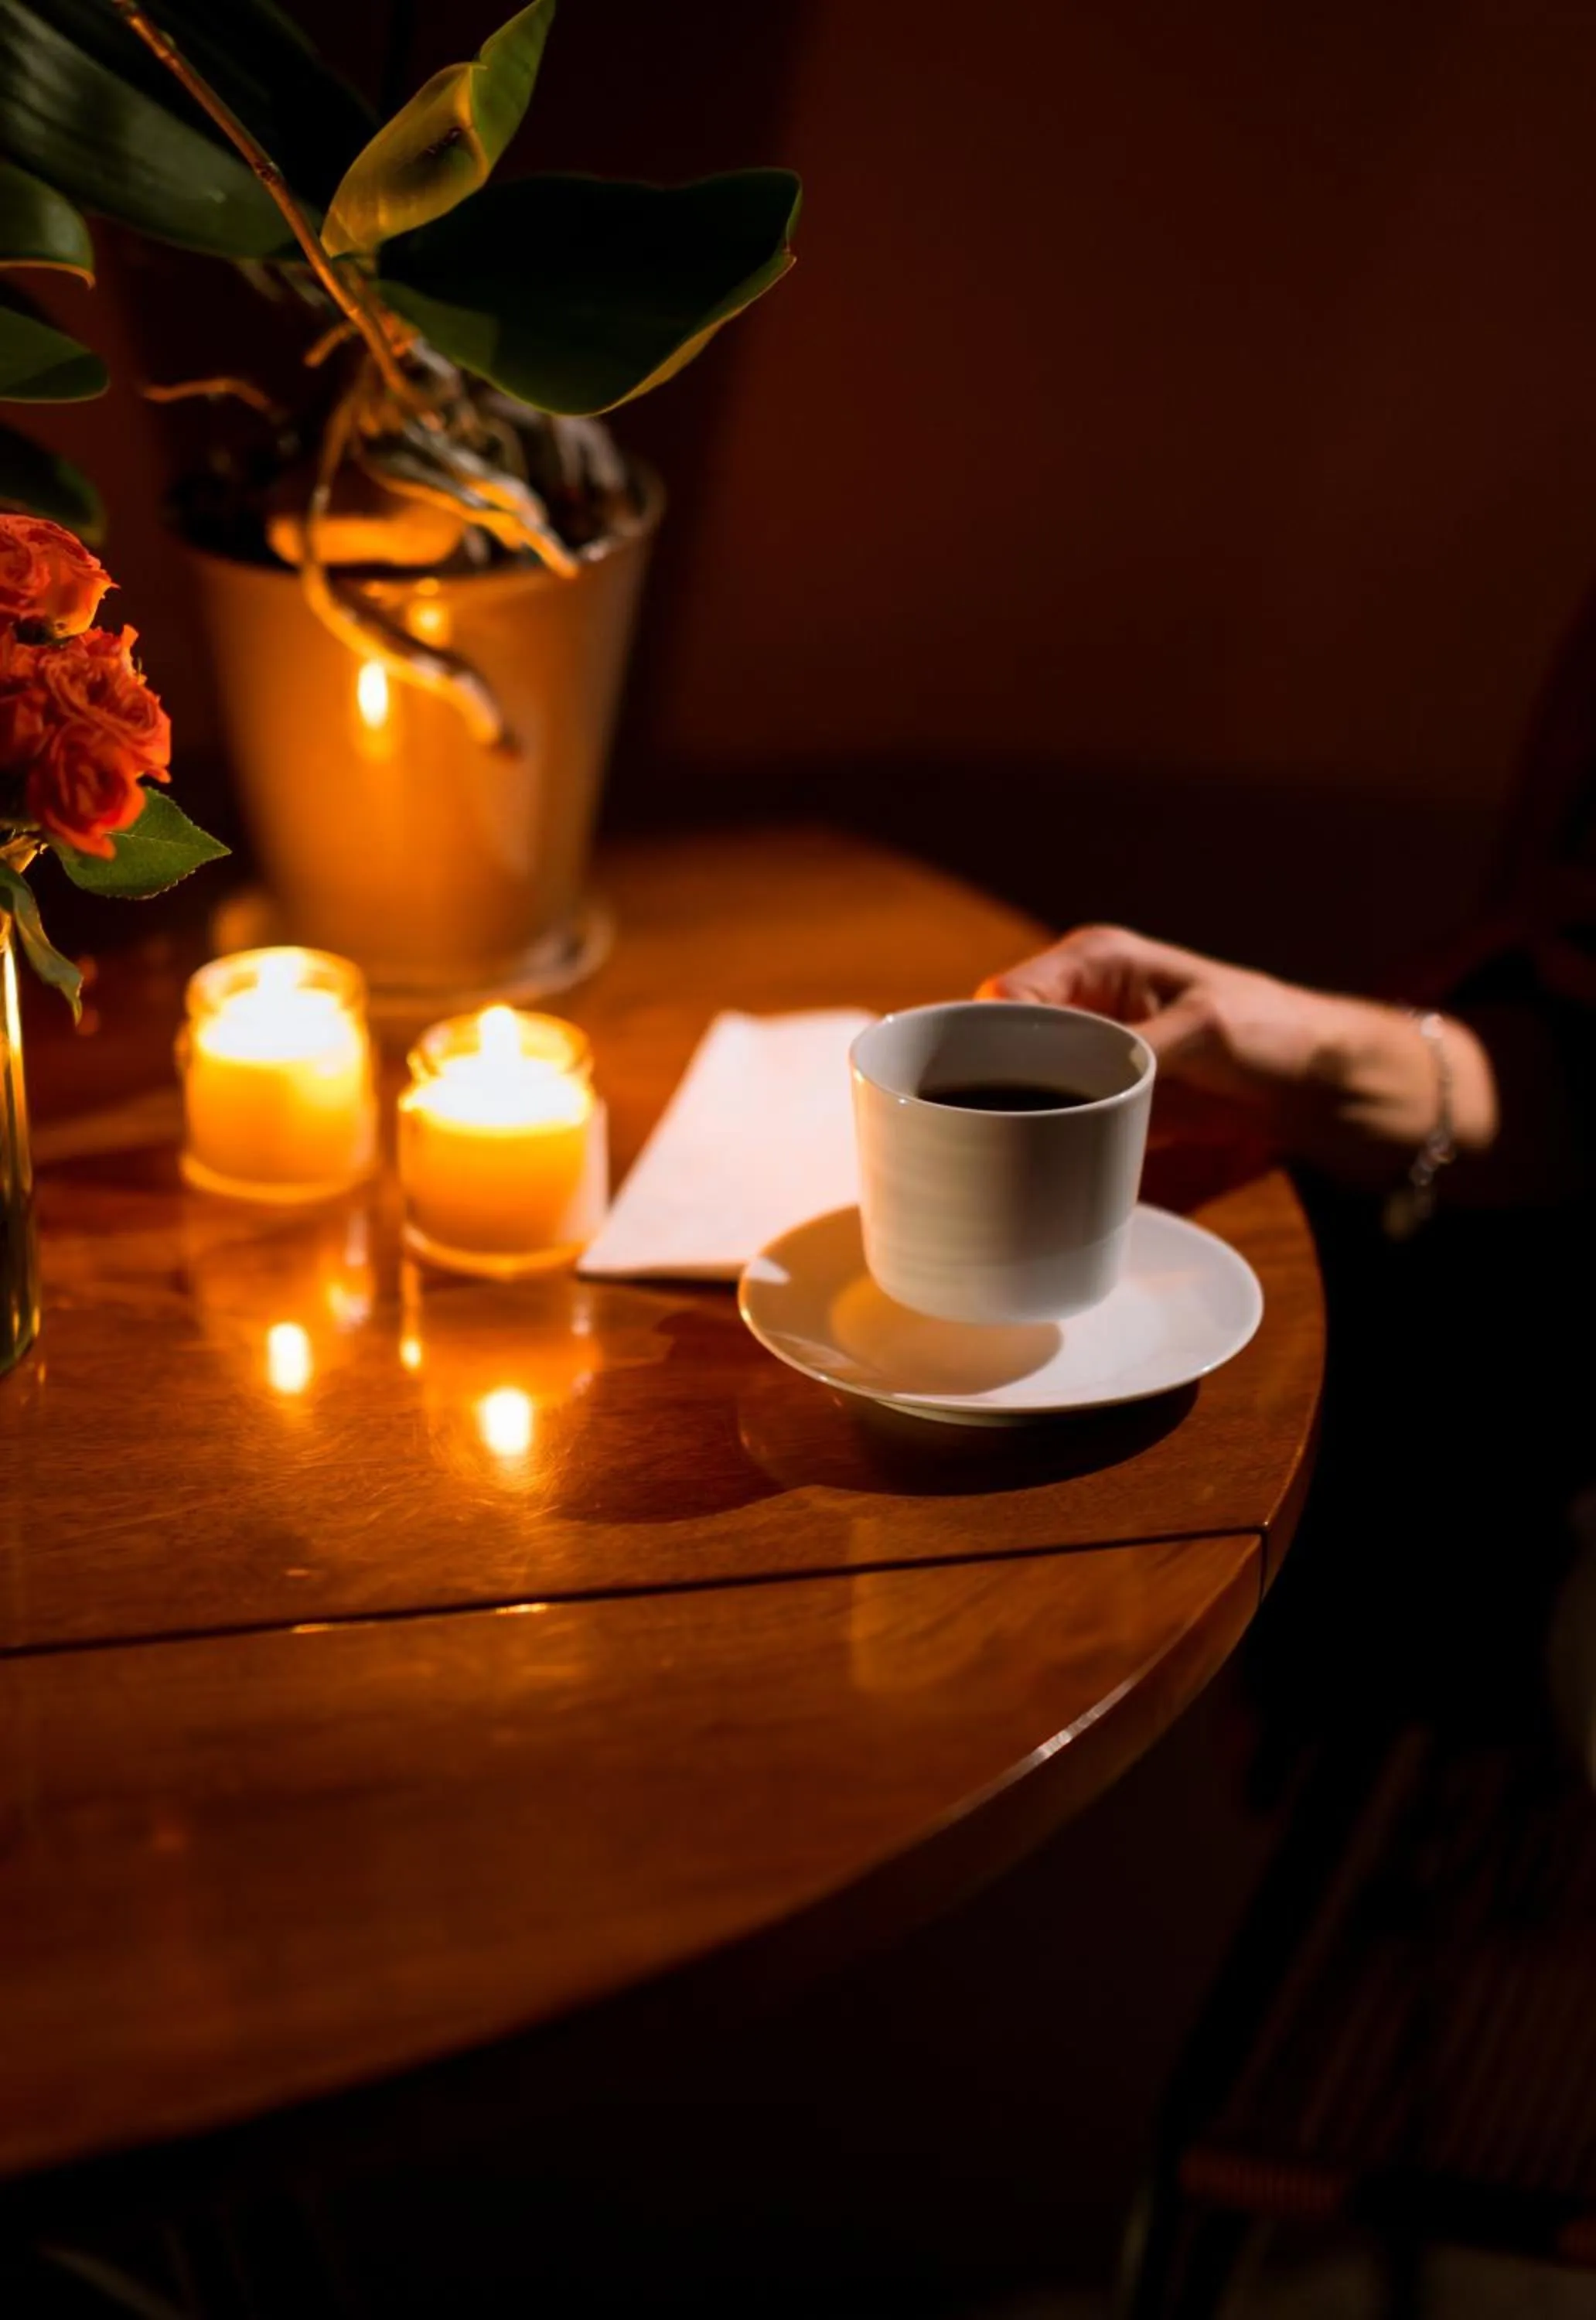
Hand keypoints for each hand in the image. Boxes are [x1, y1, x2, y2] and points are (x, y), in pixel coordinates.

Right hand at [979, 925, 1497, 1180]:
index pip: (1003, 995)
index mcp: (1093, 961)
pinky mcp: (1109, 1102)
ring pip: (1022, 1088)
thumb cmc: (1277, 1032)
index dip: (977, 1039)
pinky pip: (1057, 1123)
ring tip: (993, 1162)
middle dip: (985, 1088)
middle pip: (999, 1045)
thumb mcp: (1205, 1030)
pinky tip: (1033, 1174)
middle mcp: (1082, 1005)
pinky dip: (1046, 1146)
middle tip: (972, 1136)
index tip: (967, 1089)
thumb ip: (1133, 1051)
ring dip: (1012, 1121)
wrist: (1327, 1086)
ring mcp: (1092, 1056)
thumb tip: (1068, 1089)